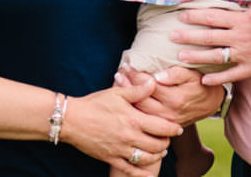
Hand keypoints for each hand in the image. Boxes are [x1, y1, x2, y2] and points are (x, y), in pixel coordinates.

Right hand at [61, 77, 181, 176]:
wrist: (72, 119)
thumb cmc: (94, 104)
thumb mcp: (117, 93)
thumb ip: (138, 90)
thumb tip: (154, 82)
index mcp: (133, 119)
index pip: (161, 127)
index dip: (173, 128)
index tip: (178, 128)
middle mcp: (129, 136)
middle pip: (157, 144)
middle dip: (167, 142)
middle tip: (169, 138)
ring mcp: (120, 149)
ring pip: (147, 158)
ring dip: (157, 155)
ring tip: (161, 150)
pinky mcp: (110, 159)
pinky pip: (130, 170)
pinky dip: (142, 173)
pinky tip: (150, 173)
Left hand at [116, 65, 222, 124]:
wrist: (211, 103)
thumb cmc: (200, 84)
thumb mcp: (191, 74)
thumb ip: (175, 74)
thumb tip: (157, 76)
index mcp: (175, 99)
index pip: (149, 85)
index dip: (136, 74)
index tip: (127, 65)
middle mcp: (168, 113)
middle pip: (141, 99)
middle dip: (127, 85)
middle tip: (118, 73)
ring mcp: (165, 122)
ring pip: (140, 111)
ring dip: (128, 97)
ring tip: (118, 83)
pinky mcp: (164, 126)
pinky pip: (144, 117)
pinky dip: (133, 106)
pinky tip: (126, 97)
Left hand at [172, 0, 250, 85]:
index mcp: (242, 19)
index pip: (213, 16)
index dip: (195, 16)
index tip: (181, 15)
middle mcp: (239, 37)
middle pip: (208, 36)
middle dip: (188, 36)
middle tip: (172, 36)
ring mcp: (245, 55)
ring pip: (215, 56)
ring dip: (196, 57)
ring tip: (180, 58)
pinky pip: (230, 75)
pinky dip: (216, 79)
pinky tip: (204, 80)